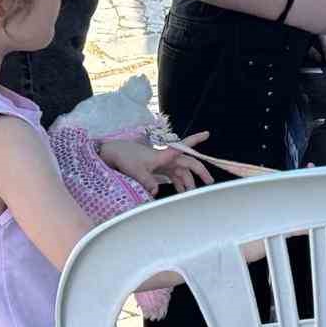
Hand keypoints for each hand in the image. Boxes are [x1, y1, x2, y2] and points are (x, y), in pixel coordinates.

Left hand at [99, 131, 214, 196]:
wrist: (115, 154)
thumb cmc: (126, 158)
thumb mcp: (136, 170)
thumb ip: (147, 181)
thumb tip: (156, 192)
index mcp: (164, 155)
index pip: (183, 146)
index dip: (195, 140)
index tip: (207, 133)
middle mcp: (167, 158)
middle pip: (188, 163)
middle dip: (200, 171)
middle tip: (210, 181)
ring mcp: (163, 163)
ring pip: (182, 172)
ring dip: (188, 181)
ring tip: (193, 193)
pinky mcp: (158, 169)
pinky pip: (173, 176)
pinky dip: (179, 183)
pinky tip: (181, 191)